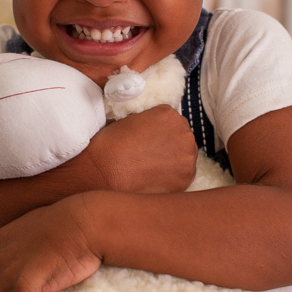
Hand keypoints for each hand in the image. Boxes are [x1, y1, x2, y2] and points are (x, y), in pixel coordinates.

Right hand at [69, 105, 197, 193]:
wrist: (104, 172)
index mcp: (169, 114)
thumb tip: (157, 131)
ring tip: (152, 168)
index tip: (152, 141)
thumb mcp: (131, 120)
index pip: (173, 120)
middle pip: (183, 137)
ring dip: (174, 161)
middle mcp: (183, 132)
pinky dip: (174, 177)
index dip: (161, 132)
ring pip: (186, 156)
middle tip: (152, 156)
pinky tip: (156, 177)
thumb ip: (151, 123)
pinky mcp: (187, 176)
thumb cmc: (111, 146)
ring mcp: (188, 155)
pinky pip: (185, 174)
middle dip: (171, 145)